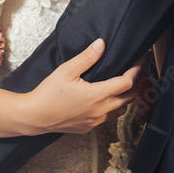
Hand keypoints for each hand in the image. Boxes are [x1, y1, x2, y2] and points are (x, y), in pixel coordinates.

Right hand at [23, 38, 139, 133]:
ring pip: (119, 111)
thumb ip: (86, 57)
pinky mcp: (88, 128)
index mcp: (97, 95)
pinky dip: (111, 109)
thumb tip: (101, 44)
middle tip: (131, 72)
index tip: (139, 62)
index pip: (126, 83)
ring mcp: (95, 122)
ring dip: (123, 99)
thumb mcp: (66, 70)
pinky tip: (103, 101)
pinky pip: (107, 119)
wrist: (35, 116)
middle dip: (133, 85)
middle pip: (128, 98)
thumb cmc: (49, 93)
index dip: (135, 71)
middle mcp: (100, 111)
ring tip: (119, 86)